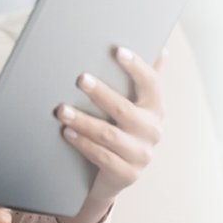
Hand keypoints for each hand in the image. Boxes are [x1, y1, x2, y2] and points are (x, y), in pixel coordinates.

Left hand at [54, 46, 165, 222]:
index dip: (136, 66)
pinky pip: (102, 157)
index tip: (117, 50)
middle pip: (124, 109)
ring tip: (61, 110)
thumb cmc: (117, 127)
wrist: (109, 173)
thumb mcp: (128, 102)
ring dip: (83, 121)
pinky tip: (67, 133)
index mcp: (154, 108)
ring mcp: (141, 155)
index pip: (150, 83)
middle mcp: (152, 131)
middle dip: (100, 93)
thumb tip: (161, 47)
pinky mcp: (127, 175)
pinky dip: (83, 144)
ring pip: (109, 135)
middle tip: (80, 79)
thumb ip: (140, 78)